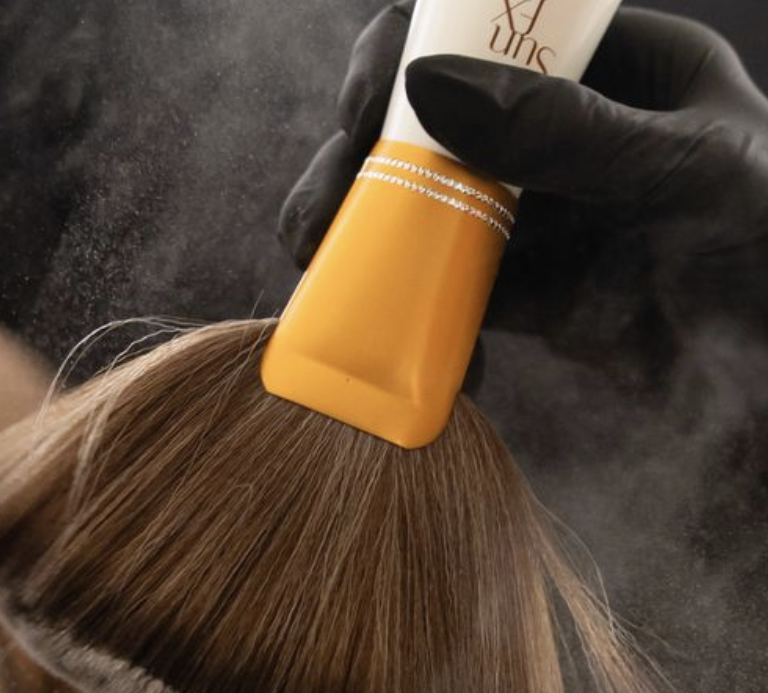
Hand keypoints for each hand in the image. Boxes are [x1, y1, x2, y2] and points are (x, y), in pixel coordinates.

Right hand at [281, 5, 767, 363]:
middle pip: (428, 125)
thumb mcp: (685, 171)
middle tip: (320, 219)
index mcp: (607, 70)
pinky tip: (409, 347)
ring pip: (422, 211)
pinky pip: (446, 293)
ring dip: (365, 241)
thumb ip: (565, 131)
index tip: (361, 112)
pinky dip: (413, 317)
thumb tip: (429, 88)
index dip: (404, 58)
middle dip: (359, 167)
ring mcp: (536, 218)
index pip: (483, 33)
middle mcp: (557, 137)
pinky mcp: (525, 295)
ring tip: (330, 280)